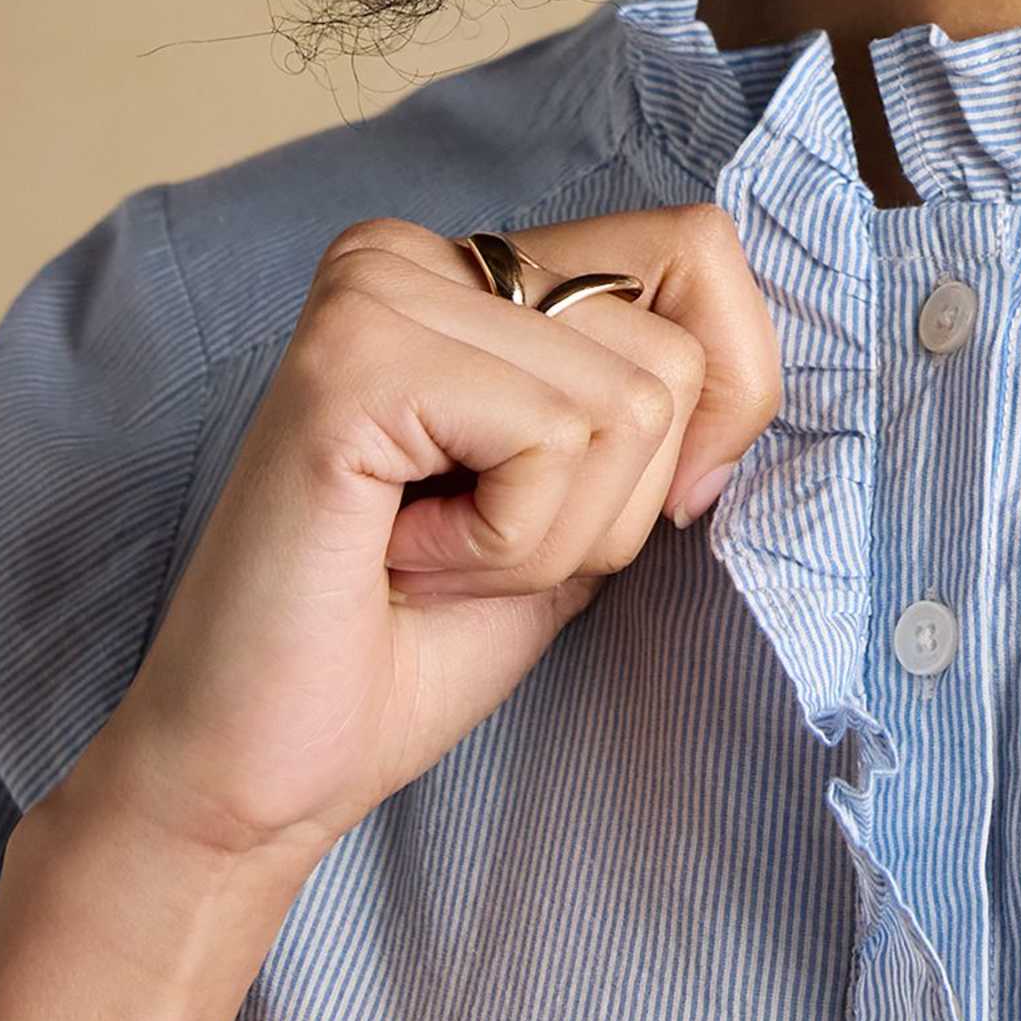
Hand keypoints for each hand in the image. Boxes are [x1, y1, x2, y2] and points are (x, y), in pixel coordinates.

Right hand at [57, 208, 780, 880]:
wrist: (258, 775)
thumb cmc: (412, 646)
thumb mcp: (585, 502)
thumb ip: (662, 406)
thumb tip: (762, 363)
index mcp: (469, 267)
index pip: (702, 246)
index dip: (727, 394)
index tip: (643, 503)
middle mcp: (413, 250)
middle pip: (674, 346)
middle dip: (618, 501)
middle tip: (477, 547)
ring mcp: (376, 290)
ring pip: (628, 403)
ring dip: (555, 536)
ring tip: (435, 555)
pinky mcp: (353, 360)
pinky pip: (553, 439)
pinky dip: (509, 543)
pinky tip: (405, 557)